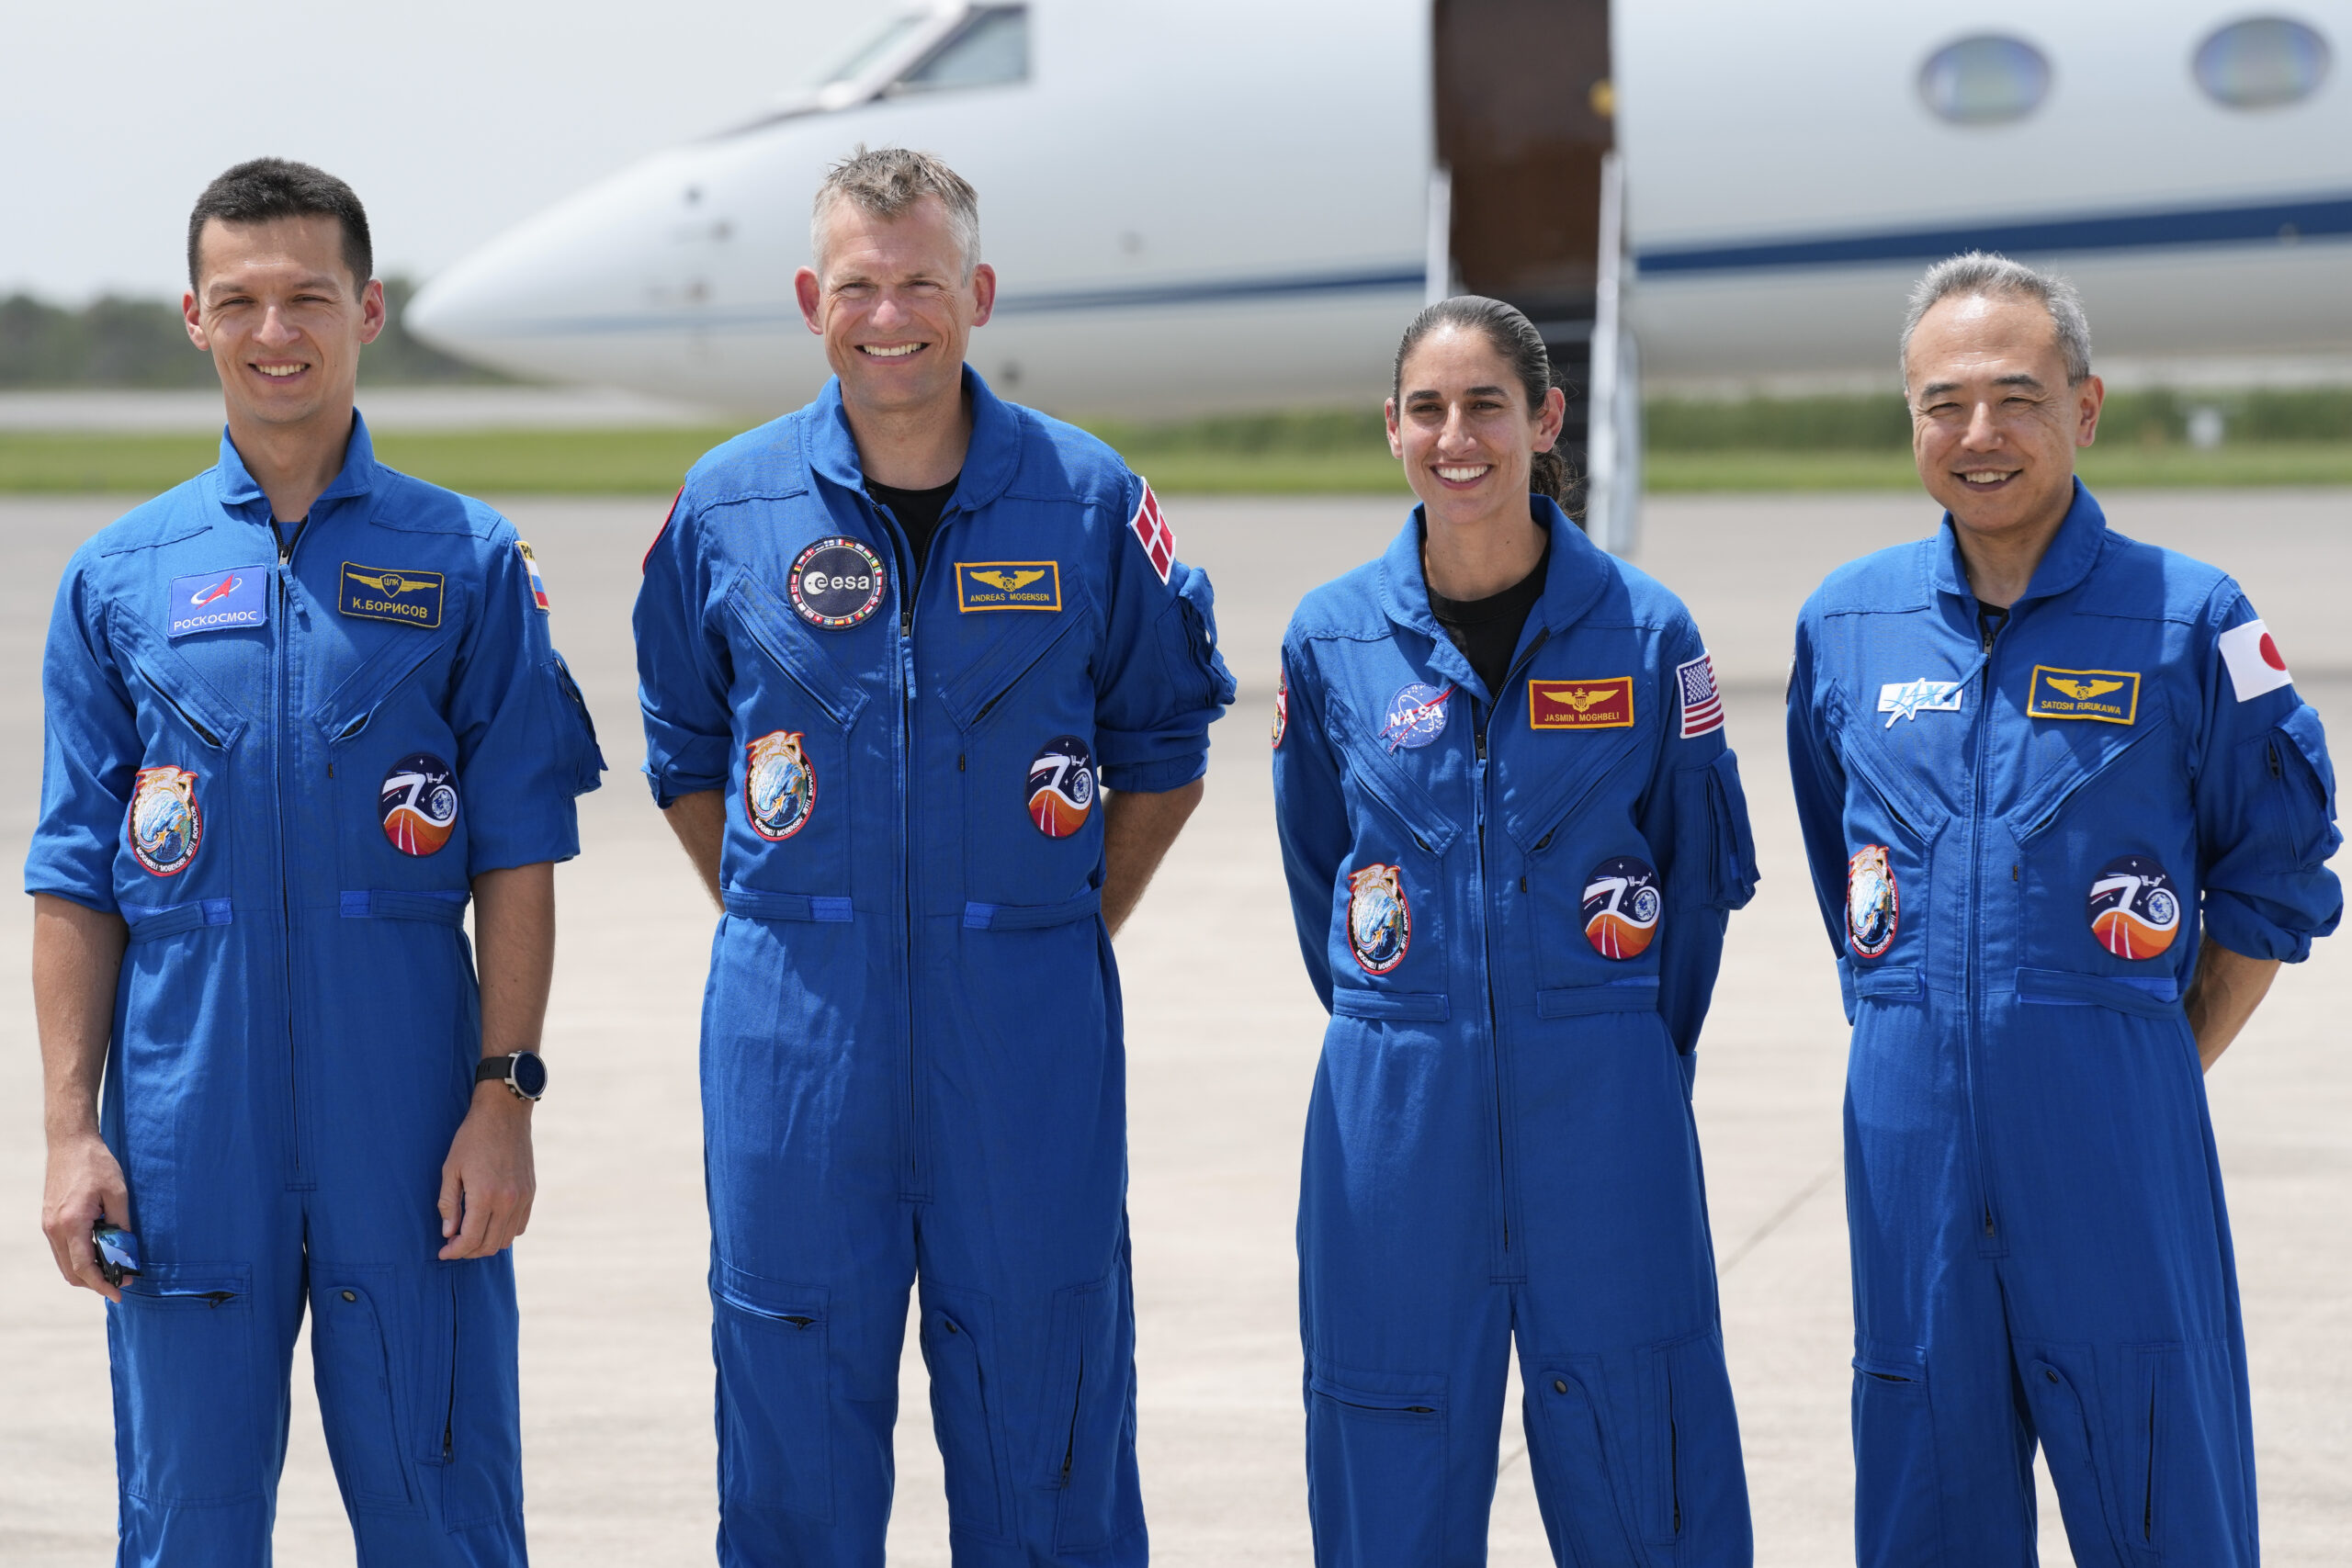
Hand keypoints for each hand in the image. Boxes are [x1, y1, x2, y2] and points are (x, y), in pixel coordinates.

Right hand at [43, 1130, 130, 1302]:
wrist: (70, 1143)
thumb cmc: (96, 1164)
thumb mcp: (118, 1193)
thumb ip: (121, 1224)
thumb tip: (126, 1251)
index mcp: (71, 1223)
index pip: (84, 1267)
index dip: (102, 1285)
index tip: (119, 1293)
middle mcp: (54, 1229)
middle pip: (72, 1272)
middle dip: (96, 1282)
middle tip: (122, 1280)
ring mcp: (48, 1226)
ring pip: (65, 1264)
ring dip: (87, 1272)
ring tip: (114, 1269)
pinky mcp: (49, 1221)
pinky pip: (63, 1250)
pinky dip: (79, 1258)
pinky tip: (100, 1253)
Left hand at [437, 1083, 535, 1259]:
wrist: (504, 1113)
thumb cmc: (472, 1138)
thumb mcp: (451, 1169)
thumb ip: (449, 1204)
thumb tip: (449, 1233)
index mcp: (485, 1196)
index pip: (471, 1239)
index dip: (455, 1251)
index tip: (443, 1252)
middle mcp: (508, 1201)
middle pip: (490, 1245)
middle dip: (469, 1251)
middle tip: (454, 1245)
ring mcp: (523, 1197)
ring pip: (507, 1239)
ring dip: (487, 1243)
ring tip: (471, 1235)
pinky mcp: (531, 1192)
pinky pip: (520, 1225)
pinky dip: (505, 1231)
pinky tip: (490, 1223)